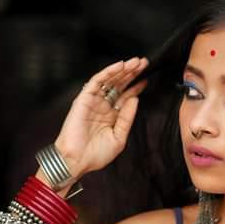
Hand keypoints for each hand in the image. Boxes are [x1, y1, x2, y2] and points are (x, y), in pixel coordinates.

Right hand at [50, 57, 147, 180]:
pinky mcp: (84, 98)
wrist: (77, 161)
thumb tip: (134, 99)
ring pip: (110, 80)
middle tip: (144, 63)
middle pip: (119, 85)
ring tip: (136, 62)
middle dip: (132, 74)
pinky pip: (97, 81)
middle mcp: (103, 106)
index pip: (126, 96)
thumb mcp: (119, 137)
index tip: (147, 78)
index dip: (136, 86)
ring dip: (123, 70)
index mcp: (111, 116)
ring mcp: (93, 101)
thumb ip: (127, 118)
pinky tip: (120, 66)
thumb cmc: (95, 154)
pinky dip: (108, 72)